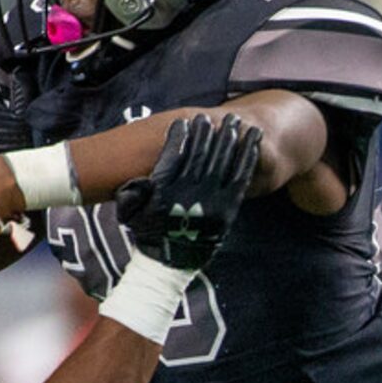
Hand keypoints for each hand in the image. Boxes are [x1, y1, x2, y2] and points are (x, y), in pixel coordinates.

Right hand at [116, 113, 261, 271]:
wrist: (170, 265)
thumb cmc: (149, 234)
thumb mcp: (131, 214)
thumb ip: (132, 192)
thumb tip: (141, 175)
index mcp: (164, 193)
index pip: (174, 156)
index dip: (179, 137)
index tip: (184, 122)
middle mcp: (188, 197)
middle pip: (201, 155)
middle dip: (207, 133)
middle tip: (210, 117)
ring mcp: (210, 204)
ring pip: (223, 163)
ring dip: (229, 139)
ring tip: (233, 121)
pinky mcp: (228, 211)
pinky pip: (239, 178)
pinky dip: (246, 158)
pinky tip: (250, 142)